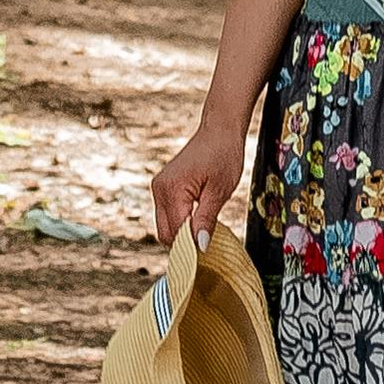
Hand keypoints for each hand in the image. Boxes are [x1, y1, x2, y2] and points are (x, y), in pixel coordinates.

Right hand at [152, 109, 254, 251]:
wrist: (219, 130)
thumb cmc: (223, 154)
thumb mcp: (220, 190)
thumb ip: (206, 219)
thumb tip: (199, 246)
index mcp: (172, 190)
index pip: (176, 232)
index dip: (190, 247)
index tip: (207, 254)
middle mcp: (160, 190)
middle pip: (165, 233)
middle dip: (185, 242)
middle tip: (208, 241)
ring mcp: (159, 188)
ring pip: (164, 226)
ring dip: (183, 232)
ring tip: (205, 227)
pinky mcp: (163, 188)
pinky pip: (167, 215)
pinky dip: (180, 222)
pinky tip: (198, 218)